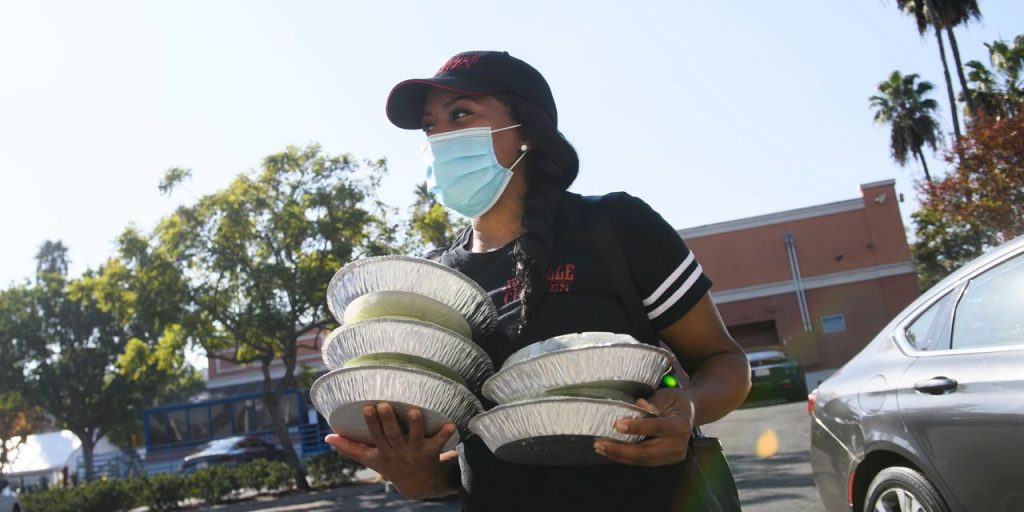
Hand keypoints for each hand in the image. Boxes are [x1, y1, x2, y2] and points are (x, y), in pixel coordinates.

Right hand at [325, 402, 457, 497]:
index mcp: (383, 450)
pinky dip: (444, 434)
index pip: (375, 435)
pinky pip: (439, 443)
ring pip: (415, 437)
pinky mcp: (432, 452)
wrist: (417, 484)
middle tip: (384, 405)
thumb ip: (349, 448)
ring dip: (415, 425)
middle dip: (388, 420)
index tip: (367, 407)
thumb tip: (328, 438)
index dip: (371, 422)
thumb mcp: (369, 459)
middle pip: (393, 435)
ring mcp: (415, 451)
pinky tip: (451, 424)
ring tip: (415, 411)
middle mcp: (399, 450)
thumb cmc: (390, 465)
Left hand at [593, 387, 695, 465]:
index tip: (617, 425)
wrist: (689, 413)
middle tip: (600, 444)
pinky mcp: (666, 460)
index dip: (637, 427)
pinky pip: (643, 461)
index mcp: (680, 425)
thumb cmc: (675, 402)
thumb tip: (638, 405)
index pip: (657, 427)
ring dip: (619, 455)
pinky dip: (626, 457)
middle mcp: (678, 444)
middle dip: (621, 450)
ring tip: (601, 448)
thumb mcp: (666, 396)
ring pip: (642, 459)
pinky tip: (612, 452)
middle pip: (646, 451)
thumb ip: (652, 403)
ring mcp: (673, 456)